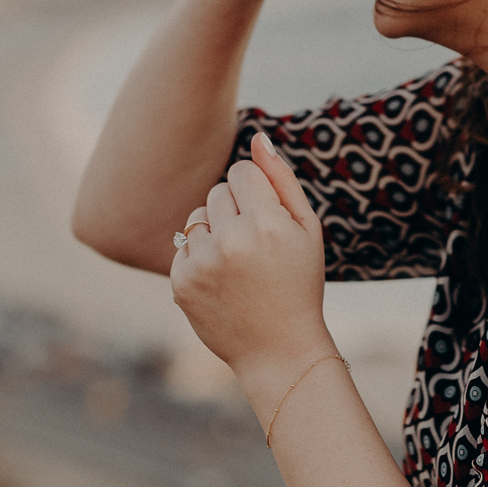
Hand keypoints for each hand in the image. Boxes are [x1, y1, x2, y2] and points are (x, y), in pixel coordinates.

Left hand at [169, 134, 331, 377]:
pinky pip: (183, 246)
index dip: (255, 191)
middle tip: (255, 244)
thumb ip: (282, 179)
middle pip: (217, 191)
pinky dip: (200, 257)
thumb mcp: (306, 229)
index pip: (240, 171)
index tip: (266, 216)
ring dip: (214, 231)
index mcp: (266, 222)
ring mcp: (202, 263)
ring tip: (238, 262)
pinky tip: (222, 279)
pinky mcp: (181, 282)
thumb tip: (258, 137)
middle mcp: (231, 240)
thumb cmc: (298, 282)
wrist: (279, 348)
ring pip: (196, 217)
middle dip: (234, 209)